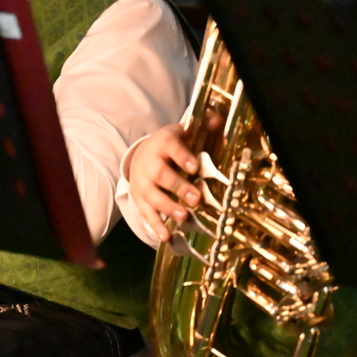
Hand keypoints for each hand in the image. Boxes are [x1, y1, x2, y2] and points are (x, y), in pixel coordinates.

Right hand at [126, 125, 201, 241]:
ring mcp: (141, 182)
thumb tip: (218, 120)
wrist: (140, 155)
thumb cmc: (169, 146)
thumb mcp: (181, 133)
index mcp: (162, 143)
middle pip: (161, 175)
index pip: (171, 147)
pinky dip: (155, 225)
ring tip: (183, 217)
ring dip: (167, 207)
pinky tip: (166, 237)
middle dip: (178, 187)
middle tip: (196, 199)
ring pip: (152, 195)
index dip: (181, 156)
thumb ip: (200, 127)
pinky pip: (145, 212)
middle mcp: (149, 162)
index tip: (194, 167)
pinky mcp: (138, 198)